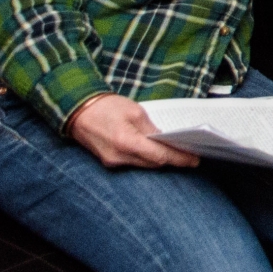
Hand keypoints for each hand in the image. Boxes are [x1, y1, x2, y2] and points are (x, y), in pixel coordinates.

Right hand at [69, 94, 198, 168]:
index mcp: (126, 142)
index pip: (160, 156)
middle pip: (153, 163)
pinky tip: (157, 152)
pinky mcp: (108, 161)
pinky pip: (134, 163)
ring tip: (178, 154)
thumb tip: (167, 141)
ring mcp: (112, 161)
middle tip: (192, 155)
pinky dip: (147, 158)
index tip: (195, 159)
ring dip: (160, 160)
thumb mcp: (135, 111)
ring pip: (144, 165)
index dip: (180, 159)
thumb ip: (152, 129)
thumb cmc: (106, 106)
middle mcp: (119, 157)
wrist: (77, 109)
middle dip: (173, 160)